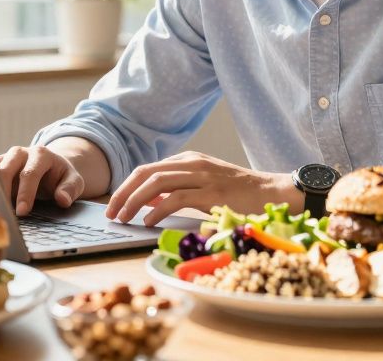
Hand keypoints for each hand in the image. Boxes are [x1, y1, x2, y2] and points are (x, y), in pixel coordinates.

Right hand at [0, 145, 84, 215]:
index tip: (23, 212)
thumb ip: (70, 189)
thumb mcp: (73, 181)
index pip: (29, 174)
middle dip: (3, 193)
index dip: (25, 194)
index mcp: (41, 154)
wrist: (49, 167)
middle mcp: (20, 153)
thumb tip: (62, 200)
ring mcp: (5, 158)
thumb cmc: (60, 176)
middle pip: (4, 170)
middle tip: (4, 214)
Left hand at [104, 151, 299, 226]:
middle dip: (123, 193)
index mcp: (188, 159)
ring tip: (125, 218)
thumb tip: (148, 202)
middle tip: (111, 212)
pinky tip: (149, 222)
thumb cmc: (237, 193)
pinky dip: (158, 210)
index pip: (146, 169)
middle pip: (146, 173)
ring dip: (135, 201)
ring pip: (157, 183)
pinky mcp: (212, 192)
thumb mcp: (202, 185)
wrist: (271, 192)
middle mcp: (192, 163)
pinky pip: (176, 199)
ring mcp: (202, 176)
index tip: (114, 204)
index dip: (126, 187)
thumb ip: (176, 190)